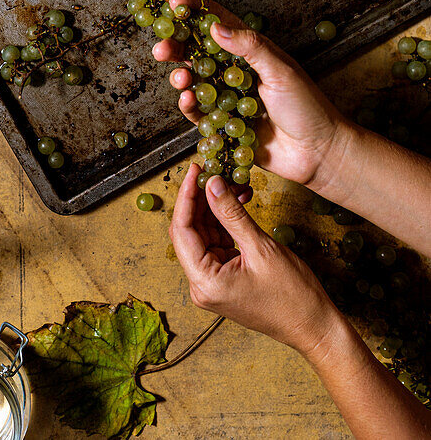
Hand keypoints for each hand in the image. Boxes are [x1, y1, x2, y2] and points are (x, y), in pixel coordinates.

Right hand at [153, 0, 354, 196]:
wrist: (317, 153)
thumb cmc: (306, 106)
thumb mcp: (280, 70)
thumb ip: (249, 47)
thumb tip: (216, 27)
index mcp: (251, 50)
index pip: (218, 23)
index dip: (196, 11)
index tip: (174, 4)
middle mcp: (236, 71)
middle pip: (198, 52)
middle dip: (177, 47)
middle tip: (161, 47)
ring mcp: (228, 97)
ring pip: (195, 81)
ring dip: (181, 77)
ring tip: (178, 79)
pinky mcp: (224, 123)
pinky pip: (199, 112)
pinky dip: (189, 105)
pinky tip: (188, 99)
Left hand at [171, 163, 339, 354]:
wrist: (315, 326)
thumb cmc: (292, 295)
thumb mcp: (260, 247)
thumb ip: (230, 213)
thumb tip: (211, 183)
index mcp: (204, 282)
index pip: (181, 230)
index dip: (186, 196)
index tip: (195, 170)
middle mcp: (201, 284)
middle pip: (190, 231)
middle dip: (202, 199)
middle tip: (214, 171)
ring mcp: (212, 282)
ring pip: (204, 234)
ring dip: (215, 208)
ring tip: (233, 183)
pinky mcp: (224, 278)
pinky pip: (217, 243)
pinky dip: (225, 222)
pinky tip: (237, 202)